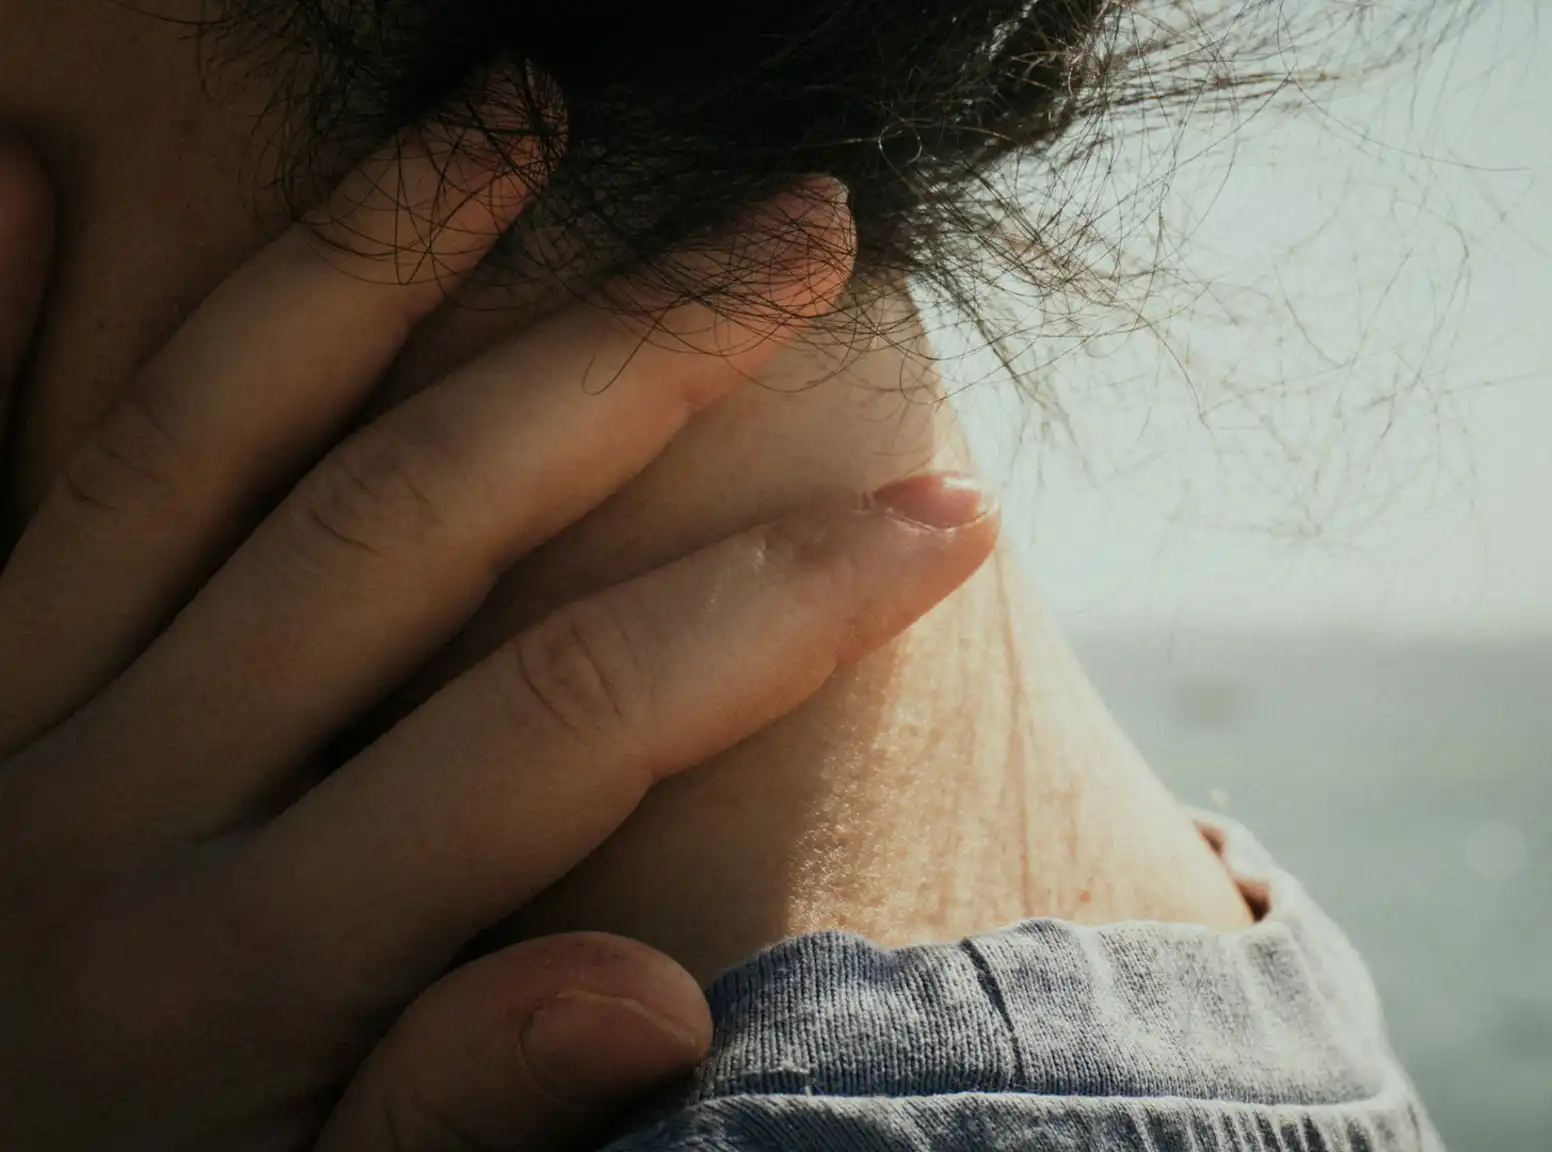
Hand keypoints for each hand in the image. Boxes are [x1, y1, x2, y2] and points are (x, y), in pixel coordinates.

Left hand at [0, 107, 995, 1151]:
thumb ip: (456, 1119)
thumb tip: (658, 996)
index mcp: (246, 959)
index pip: (565, 719)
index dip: (774, 609)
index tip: (943, 520)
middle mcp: (116, 800)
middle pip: (412, 514)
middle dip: (631, 358)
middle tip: (797, 226)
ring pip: (202, 434)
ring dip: (374, 254)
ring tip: (519, 108)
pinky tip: (34, 179)